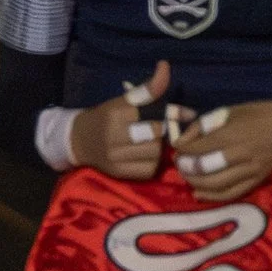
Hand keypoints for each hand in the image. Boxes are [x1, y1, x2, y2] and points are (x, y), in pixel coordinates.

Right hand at [67, 60, 179, 179]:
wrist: (79, 141)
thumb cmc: (108, 118)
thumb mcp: (125, 102)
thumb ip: (155, 98)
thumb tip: (192, 113)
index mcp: (114, 114)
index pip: (153, 114)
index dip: (161, 114)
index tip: (156, 114)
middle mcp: (113, 136)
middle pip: (157, 134)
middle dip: (160, 131)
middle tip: (151, 130)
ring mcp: (114, 156)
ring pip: (156, 152)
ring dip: (157, 147)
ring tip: (146, 143)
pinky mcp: (118, 172)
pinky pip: (149, 169)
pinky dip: (152, 163)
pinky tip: (142, 156)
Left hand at [171, 99, 271, 201]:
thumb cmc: (259, 114)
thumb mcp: (229, 112)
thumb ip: (203, 126)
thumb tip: (182, 142)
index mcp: (232, 134)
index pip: (198, 148)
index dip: (182, 150)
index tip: (177, 148)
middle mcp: (240, 155)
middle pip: (204, 168)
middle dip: (186, 167)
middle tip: (180, 164)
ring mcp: (250, 170)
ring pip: (217, 184)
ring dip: (196, 183)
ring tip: (188, 177)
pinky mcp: (257, 180)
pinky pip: (233, 193)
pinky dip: (214, 197)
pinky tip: (199, 194)